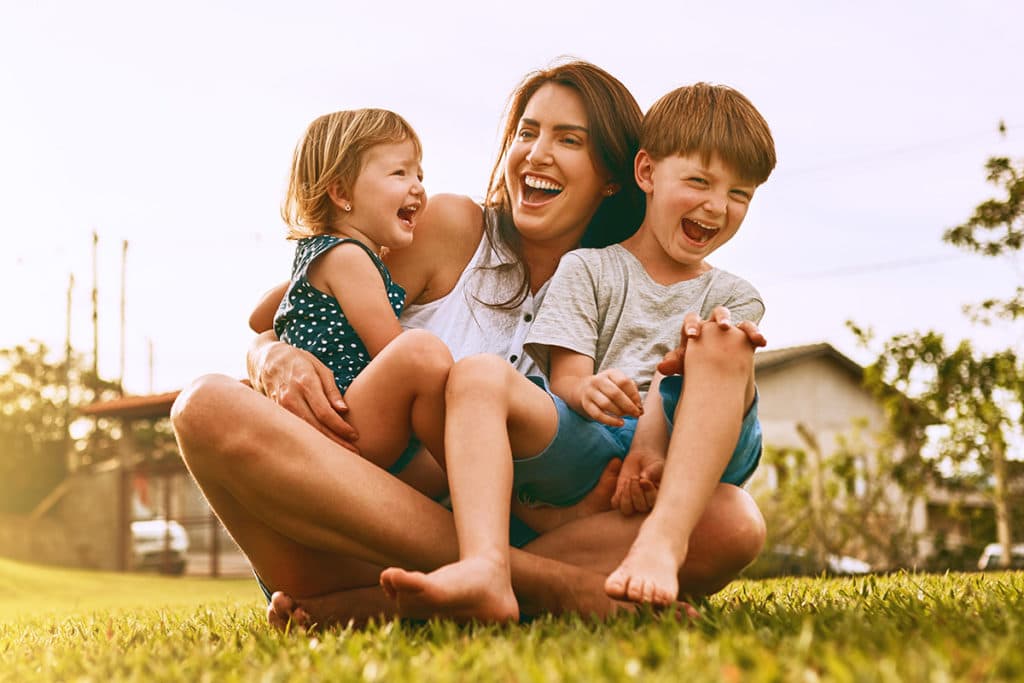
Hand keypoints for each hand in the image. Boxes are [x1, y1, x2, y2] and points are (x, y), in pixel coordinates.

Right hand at [249, 337, 359, 451]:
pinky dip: (307, 440)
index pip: (324, 412)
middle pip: (314, 426)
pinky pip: (293, 430)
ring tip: (340, 454)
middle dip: (335, 441)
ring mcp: (279, 407)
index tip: (354, 435)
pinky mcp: (274, 414)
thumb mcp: (319, 368)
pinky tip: (320, 448)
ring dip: (322, 444)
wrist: (266, 359)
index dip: (340, 427)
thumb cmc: (299, 362)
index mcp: (305, 383)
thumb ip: (331, 390)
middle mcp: (290, 397)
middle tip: (353, 452)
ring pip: (303, 431)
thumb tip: (344, 410)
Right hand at [577, 369, 642, 426]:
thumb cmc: (608, 387)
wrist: (582, 388)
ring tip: (627, 417)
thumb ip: (631, 392)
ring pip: (606, 404)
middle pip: (615, 393)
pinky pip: (598, 414)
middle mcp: (598, 380)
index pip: (624, 382)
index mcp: (610, 373)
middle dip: (628, 406)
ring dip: (620, 413)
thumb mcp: (619, 383)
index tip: (640, 406)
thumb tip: (640, 409)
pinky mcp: (586, 404)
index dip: (634, 395)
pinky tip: (620, 423)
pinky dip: (610, 421)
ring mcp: (590, 392)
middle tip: (637, 414)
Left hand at [611, 449, 664, 515]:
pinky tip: (623, 483)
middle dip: (636, 492)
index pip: (652, 502)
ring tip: (628, 480)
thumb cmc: (653, 464)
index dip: (648, 493)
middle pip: (640, 507)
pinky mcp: (620, 497)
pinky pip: (616, 503)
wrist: (643, 460)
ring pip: (627, 509)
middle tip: (635, 477)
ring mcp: (632, 501)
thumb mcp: (656, 466)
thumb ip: (652, 472)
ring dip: (626, 496)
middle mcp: (645, 503)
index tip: (643, 480)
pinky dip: (617, 496)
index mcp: (656, 498)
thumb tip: (644, 477)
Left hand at [656, 307, 765, 375]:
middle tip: (724, 326)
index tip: (692, 335)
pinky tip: (762, 342)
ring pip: (738, 321)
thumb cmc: (694, 364)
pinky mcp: (745, 336)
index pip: (693, 320)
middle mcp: (714, 324)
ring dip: (745, 326)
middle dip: (722, 318)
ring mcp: (731, 329)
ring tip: (747, 334)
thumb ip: (674, 363)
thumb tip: (661, 367)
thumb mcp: (684, 363)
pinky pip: (752, 331)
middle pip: (718, 313)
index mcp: (696, 327)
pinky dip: (757, 334)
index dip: (693, 325)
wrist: (712, 371)